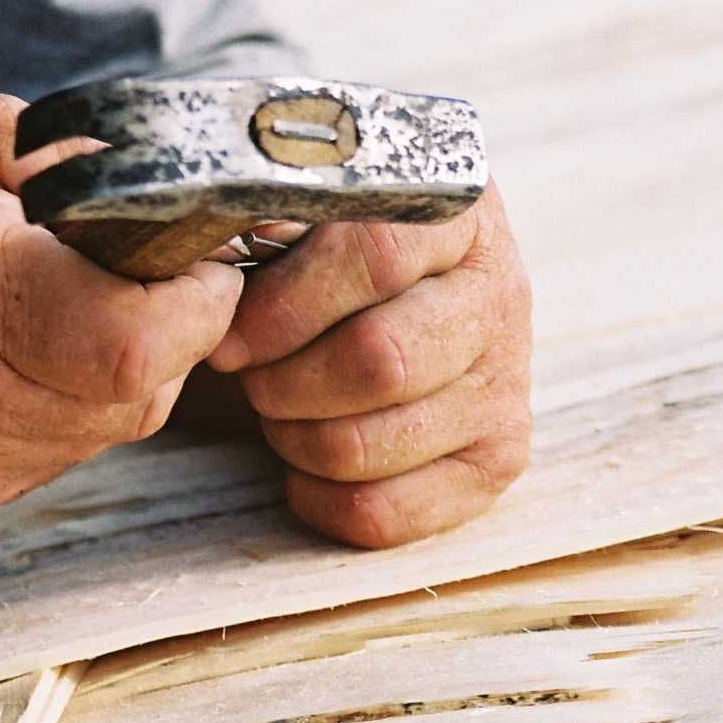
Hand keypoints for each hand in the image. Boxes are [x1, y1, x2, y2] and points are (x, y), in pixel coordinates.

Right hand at [0, 95, 242, 514]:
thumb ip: (78, 162)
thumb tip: (177, 191)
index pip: (138, 340)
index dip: (197, 298)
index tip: (195, 253)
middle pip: (145, 387)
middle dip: (172, 326)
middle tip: (135, 266)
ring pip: (118, 426)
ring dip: (128, 365)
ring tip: (65, 301)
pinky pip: (70, 447)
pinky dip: (77, 398)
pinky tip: (25, 348)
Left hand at [206, 182, 531, 547]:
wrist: (405, 288)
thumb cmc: (335, 248)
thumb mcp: (306, 211)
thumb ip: (266, 224)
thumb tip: (216, 266)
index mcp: (456, 212)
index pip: (377, 257)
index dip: (287, 305)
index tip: (228, 335)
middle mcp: (498, 294)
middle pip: (378, 361)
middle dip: (283, 381)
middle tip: (248, 374)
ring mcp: (506, 379)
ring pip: (371, 443)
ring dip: (294, 437)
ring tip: (275, 408)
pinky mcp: (498, 456)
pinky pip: (390, 511)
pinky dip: (323, 500)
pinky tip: (300, 469)